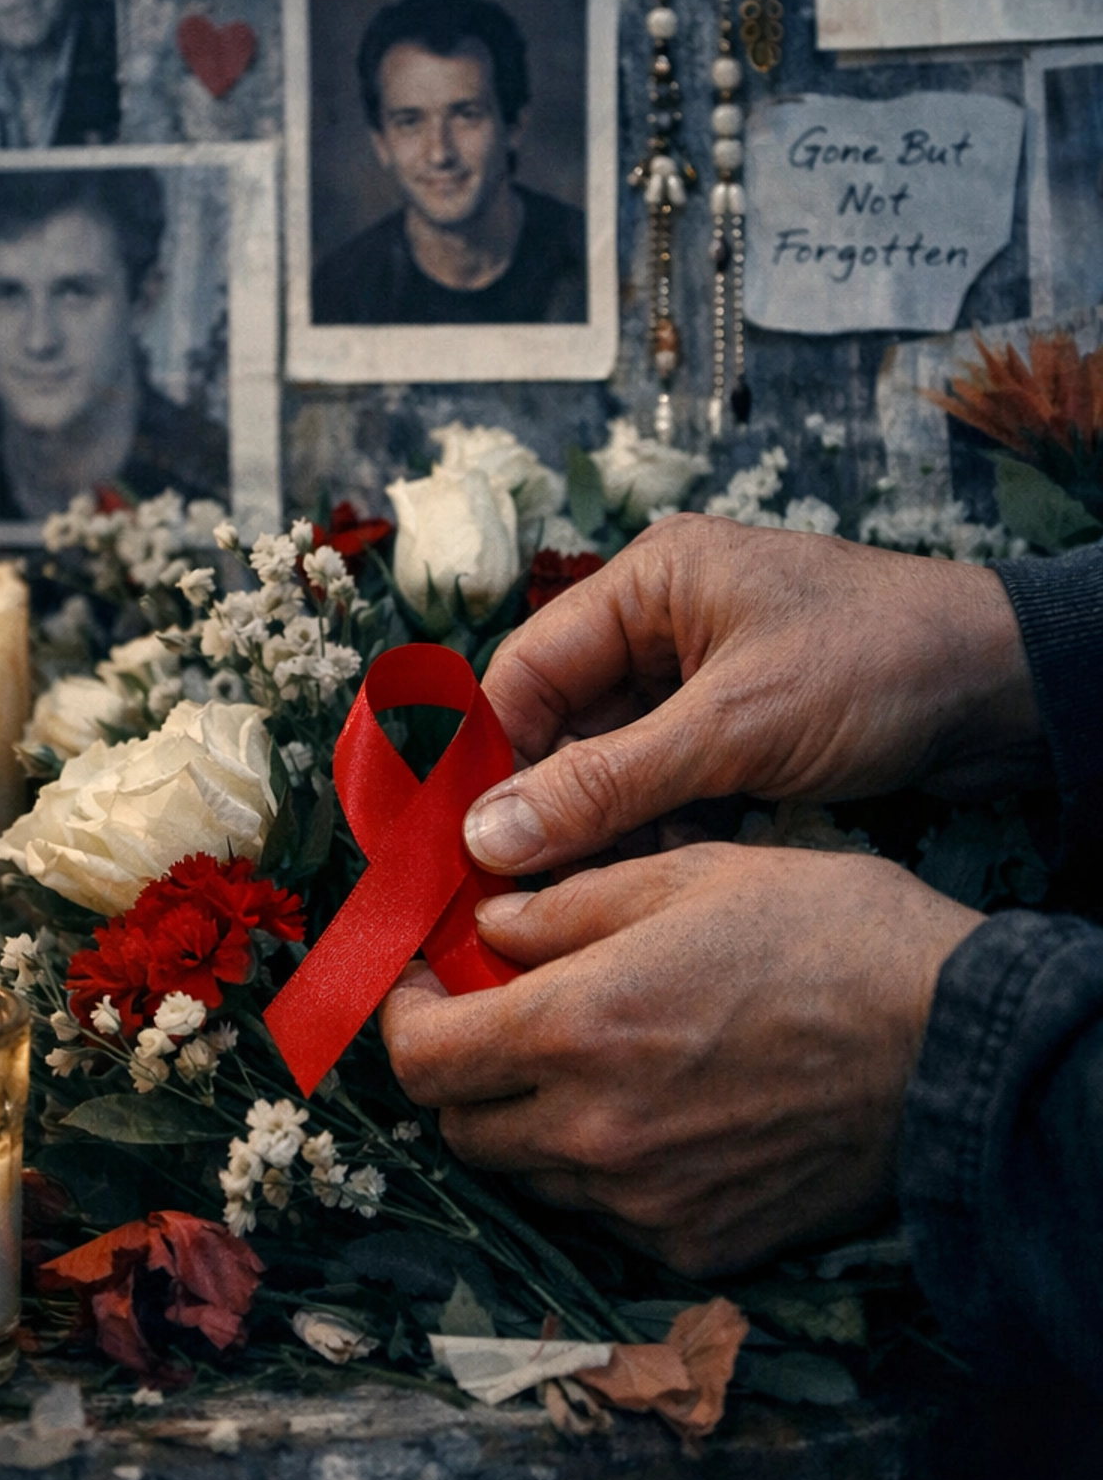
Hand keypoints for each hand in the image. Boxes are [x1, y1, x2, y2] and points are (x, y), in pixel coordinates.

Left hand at [381, 842, 982, 1274]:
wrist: (953, 1047)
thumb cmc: (829, 937)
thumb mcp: (688, 873)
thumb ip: (565, 904)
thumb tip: (487, 925)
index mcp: (577, 1029)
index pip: (421, 1057)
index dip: (404, 1015)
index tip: (423, 982)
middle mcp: (594, 1133)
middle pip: (462, 1125)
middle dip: (461, 1067)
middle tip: (498, 1012)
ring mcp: (645, 1204)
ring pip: (527, 1175)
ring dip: (527, 1119)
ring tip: (585, 1056)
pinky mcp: (697, 1246)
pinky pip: (605, 1215)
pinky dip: (601, 1168)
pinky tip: (654, 1110)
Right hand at [464, 514, 1042, 875]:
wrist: (1013, 686)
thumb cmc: (881, 666)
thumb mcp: (733, 728)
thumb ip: (606, 783)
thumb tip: (487, 835)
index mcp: (649, 581)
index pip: (526, 669)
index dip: (491, 756)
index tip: (467, 845)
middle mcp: (664, 620)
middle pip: (565, 721)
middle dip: (553, 806)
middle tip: (527, 893)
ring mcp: (704, 674)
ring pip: (616, 762)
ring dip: (609, 828)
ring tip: (599, 898)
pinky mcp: (742, 724)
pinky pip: (669, 781)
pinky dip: (662, 829)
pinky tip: (666, 881)